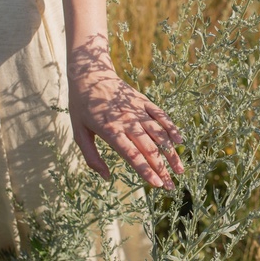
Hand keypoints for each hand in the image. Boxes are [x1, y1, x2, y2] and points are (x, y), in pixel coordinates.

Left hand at [67, 40, 182, 189]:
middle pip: (150, 149)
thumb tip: (106, 177)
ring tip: (180, 169)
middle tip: (172, 186)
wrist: (90, 74)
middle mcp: (128, 122)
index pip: (133, 155)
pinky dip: (171, 127)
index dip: (146, 171)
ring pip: (159, 134)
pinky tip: (179, 140)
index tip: (157, 185)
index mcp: (111, 131)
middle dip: (162, 169)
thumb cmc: (82, 107)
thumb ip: (92, 157)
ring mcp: (138, 111)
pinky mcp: (144, 101)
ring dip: (171, 153)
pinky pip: (161, 115)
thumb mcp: (79, 133)